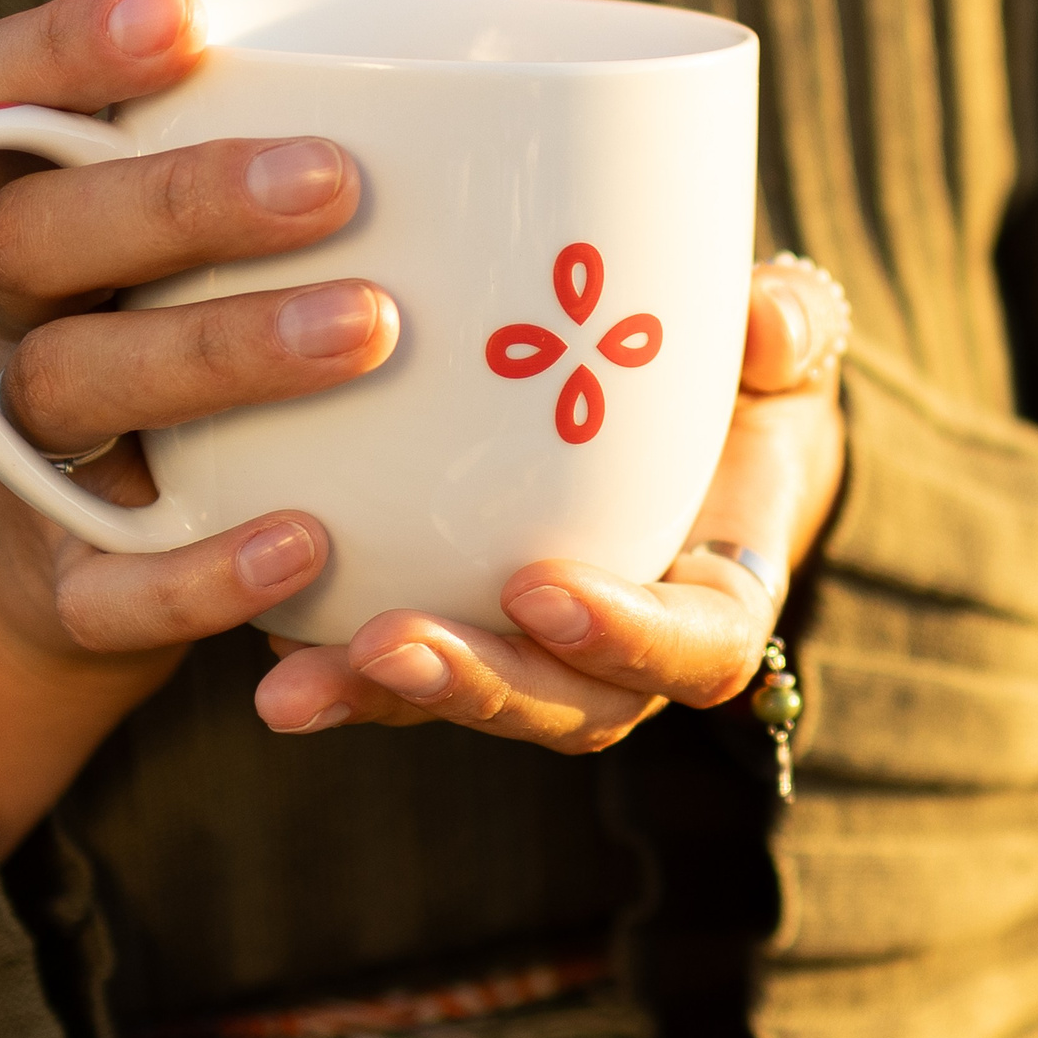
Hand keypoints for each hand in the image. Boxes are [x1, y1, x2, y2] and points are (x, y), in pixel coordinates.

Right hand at [0, 0, 392, 853]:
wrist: (65, 580)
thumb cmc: (196, 372)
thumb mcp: (212, 269)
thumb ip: (312, 189)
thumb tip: (542, 126)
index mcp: (44, 216)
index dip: (64, 50)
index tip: (184, 20)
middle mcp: (14, 321)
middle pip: (40, 235)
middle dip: (181, 199)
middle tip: (335, 180)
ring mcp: (28, 455)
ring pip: (78, 383)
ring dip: (217, 349)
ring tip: (370, 326)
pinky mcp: (66, 587)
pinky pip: (116, 582)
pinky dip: (207, 567)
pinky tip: (312, 537)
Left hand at [251, 256, 849, 750]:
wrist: (689, 421)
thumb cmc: (737, 377)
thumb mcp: (776, 341)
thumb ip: (783, 330)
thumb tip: (765, 329)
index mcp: (719, 596)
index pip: (695, 649)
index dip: (625, 636)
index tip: (542, 587)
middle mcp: (630, 653)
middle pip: (570, 708)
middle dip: (480, 685)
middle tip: (390, 645)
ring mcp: (542, 657)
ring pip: (474, 705)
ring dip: (381, 700)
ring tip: (290, 682)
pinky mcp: (465, 633)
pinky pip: (400, 670)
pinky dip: (332, 660)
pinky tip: (254, 640)